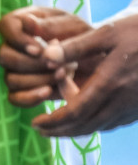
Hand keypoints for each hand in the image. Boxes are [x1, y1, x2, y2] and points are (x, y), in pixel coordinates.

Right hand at [0, 6, 92, 105]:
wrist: (101, 62)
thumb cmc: (86, 38)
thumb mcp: (74, 27)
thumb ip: (51, 26)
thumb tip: (28, 22)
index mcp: (24, 24)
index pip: (5, 26)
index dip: (17, 39)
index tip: (39, 49)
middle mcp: (15, 46)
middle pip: (4, 56)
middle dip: (32, 64)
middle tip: (57, 66)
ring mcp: (17, 70)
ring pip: (10, 79)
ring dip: (37, 80)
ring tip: (62, 76)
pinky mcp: (24, 90)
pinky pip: (14, 98)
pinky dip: (30, 97)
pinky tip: (48, 92)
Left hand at [33, 13, 137, 136]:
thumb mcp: (106, 34)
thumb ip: (75, 47)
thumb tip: (45, 57)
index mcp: (111, 83)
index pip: (76, 112)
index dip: (54, 121)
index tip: (36, 123)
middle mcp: (123, 101)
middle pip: (87, 125)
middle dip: (61, 131)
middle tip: (40, 130)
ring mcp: (135, 106)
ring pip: (102, 126)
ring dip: (77, 129)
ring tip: (57, 127)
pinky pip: (115, 122)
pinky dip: (96, 123)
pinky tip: (85, 117)